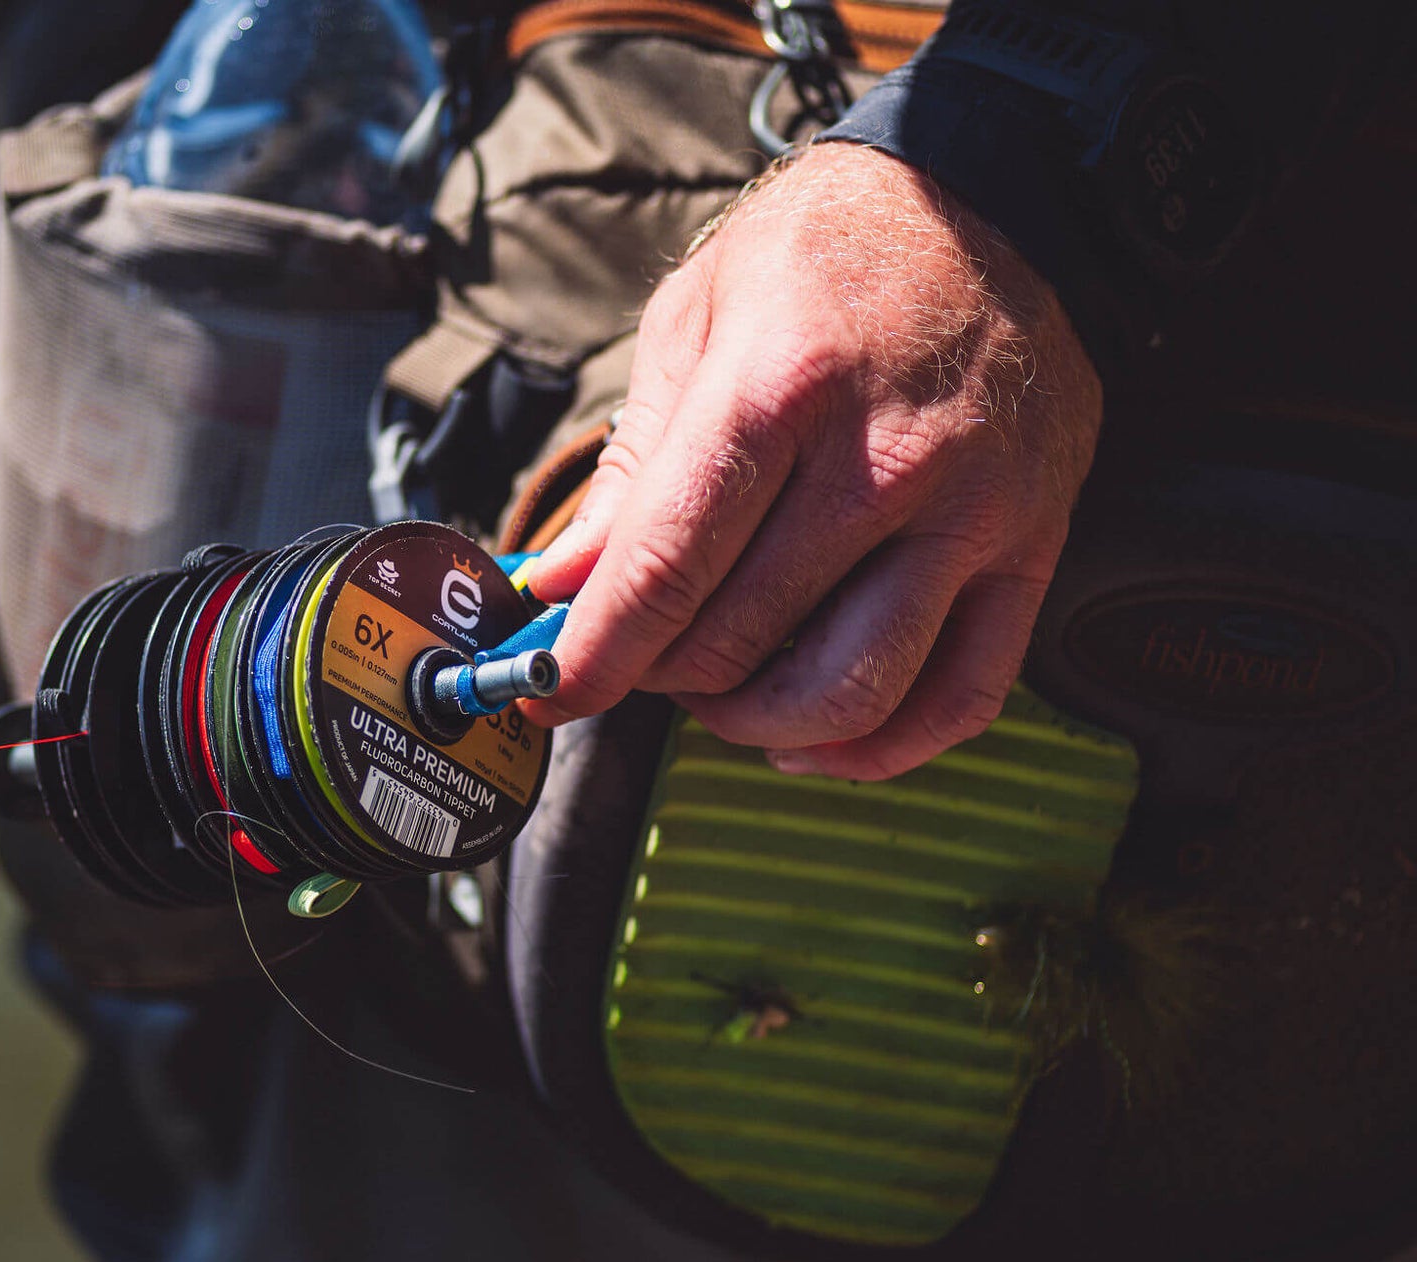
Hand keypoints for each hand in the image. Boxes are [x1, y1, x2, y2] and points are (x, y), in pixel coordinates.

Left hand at [525, 144, 1102, 779]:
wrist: (998, 193)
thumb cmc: (826, 252)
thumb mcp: (695, 319)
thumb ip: (631, 466)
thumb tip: (562, 584)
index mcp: (780, 388)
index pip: (666, 569)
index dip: (592, 653)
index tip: (547, 690)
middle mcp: (887, 459)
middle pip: (742, 640)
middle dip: (660, 673)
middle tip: (635, 654)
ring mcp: (973, 512)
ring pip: (849, 692)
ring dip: (753, 721)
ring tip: (715, 690)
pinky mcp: (1034, 548)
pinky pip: (960, 699)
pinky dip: (873, 749)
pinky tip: (810, 735)